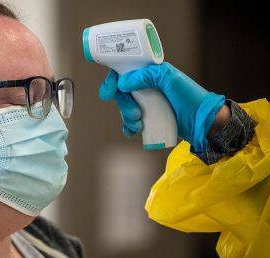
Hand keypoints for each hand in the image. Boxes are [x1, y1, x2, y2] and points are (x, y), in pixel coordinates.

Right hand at [99, 61, 225, 151]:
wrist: (203, 122)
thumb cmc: (190, 98)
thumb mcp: (170, 80)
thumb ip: (147, 76)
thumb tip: (123, 83)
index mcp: (151, 73)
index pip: (124, 72)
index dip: (112, 81)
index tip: (108, 93)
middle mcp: (147, 87)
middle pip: (122, 93)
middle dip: (123, 104)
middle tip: (135, 113)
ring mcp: (147, 103)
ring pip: (125, 108)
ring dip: (126, 117)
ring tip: (138, 124)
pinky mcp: (149, 118)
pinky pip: (131, 122)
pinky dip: (129, 127)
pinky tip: (133, 131)